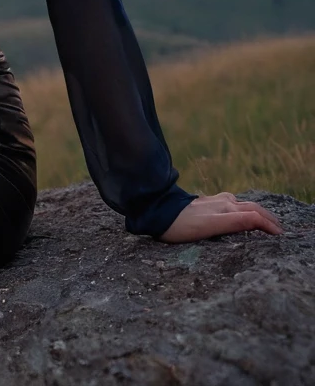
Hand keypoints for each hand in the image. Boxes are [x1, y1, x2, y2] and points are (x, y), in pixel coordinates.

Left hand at [158, 191, 283, 242]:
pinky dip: (243, 208)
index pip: (255, 216)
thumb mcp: (210, 226)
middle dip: (268, 217)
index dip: (269, 225)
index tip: (280, 236)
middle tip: (280, 229)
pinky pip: (231, 203)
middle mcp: (222, 203)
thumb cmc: (182, 224)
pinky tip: (239, 210)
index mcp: (226, 209)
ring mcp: (214, 201)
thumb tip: (259, 220)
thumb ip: (235, 222)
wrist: (157, 210)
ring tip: (266, 221)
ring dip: (257, 211)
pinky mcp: (206, 203)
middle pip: (252, 208)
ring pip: (242, 204)